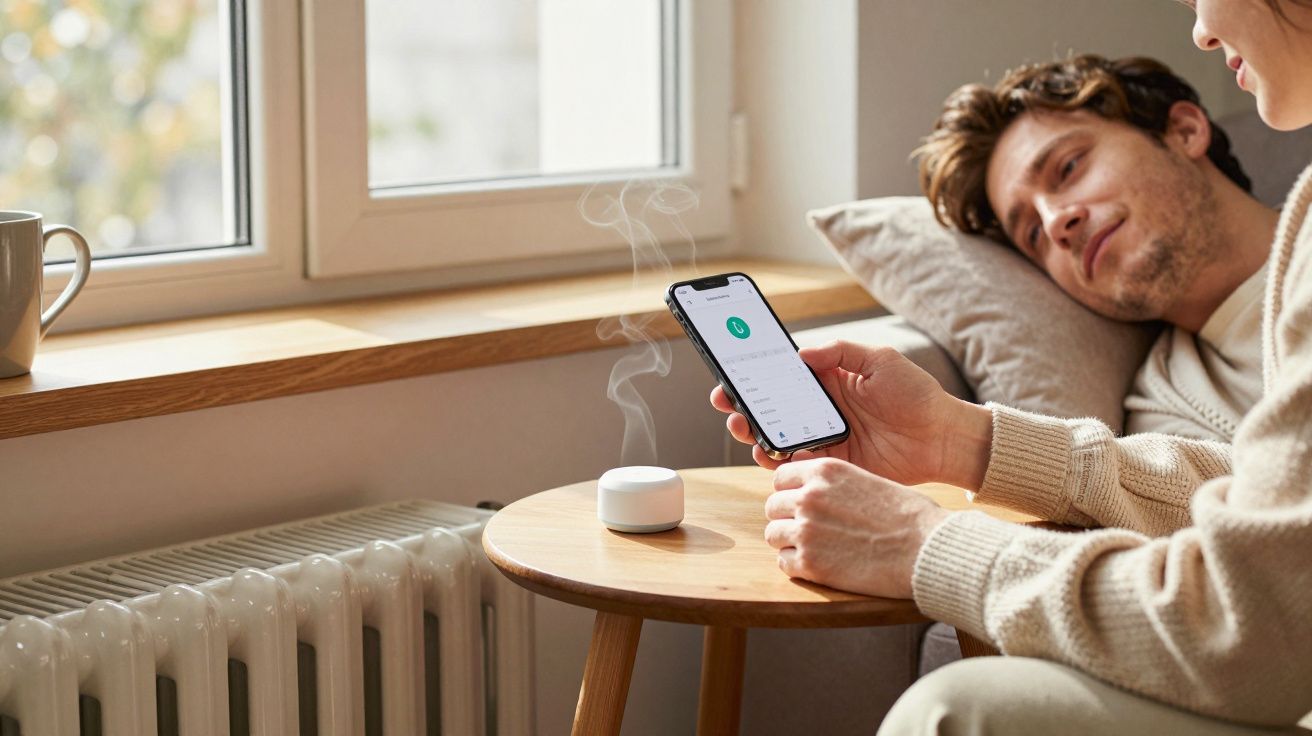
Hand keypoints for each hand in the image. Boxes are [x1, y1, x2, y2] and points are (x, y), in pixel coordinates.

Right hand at [710, 340, 991, 488]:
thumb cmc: (916, 394)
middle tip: (727, 404)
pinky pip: (796, 464)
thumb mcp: (879, 360)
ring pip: (776, 437)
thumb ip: (839, 352)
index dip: (754, 377)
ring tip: (743, 428)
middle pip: (771, 408)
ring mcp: (824, 438)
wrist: (943, 437)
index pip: (782, 377)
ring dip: (754, 433)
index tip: (730, 376)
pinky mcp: (832, 465)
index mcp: (828, 381)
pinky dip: (777, 460)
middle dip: (743, 406)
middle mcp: (820, 410)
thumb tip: (800, 355)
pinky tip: (768, 453)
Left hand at [764, 458, 950, 597]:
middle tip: (809, 530)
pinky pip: (783, 562)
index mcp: (824, 471)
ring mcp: (805, 530)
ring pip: (773, 534)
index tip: (801, 504)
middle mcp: (808, 497)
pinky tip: (820, 564)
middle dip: (787, 518)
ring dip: (789, 542)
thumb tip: (811, 494)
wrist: (926, 548)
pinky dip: (797, 565)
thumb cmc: (908, 515)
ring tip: (814, 548)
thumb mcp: (867, 480)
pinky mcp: (810, 563)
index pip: (781, 477)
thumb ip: (833, 485)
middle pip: (773, 506)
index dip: (790, 492)